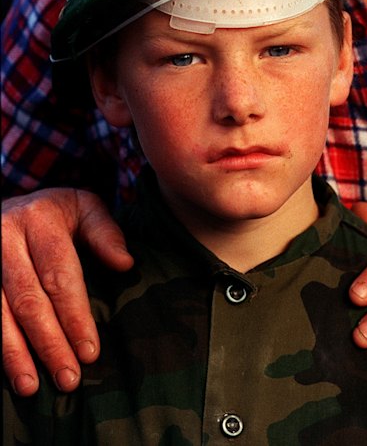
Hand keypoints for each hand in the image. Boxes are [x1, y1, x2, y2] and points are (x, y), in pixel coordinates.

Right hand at [2, 188, 132, 395]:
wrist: (9, 208)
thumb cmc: (55, 214)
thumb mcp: (84, 207)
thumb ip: (105, 233)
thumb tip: (125, 264)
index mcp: (39, 219)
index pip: (59, 276)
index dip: (75, 316)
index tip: (89, 352)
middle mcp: (6, 238)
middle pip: (29, 301)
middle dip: (49, 343)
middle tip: (68, 378)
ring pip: (0, 314)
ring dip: (16, 354)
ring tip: (32, 386)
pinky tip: (11, 370)